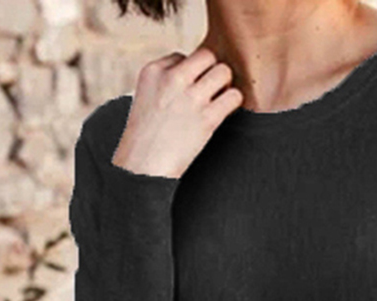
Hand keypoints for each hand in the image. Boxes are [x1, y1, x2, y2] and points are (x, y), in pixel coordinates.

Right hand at [112, 45, 244, 179]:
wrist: (142, 168)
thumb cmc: (143, 140)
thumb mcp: (145, 100)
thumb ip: (164, 84)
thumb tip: (192, 79)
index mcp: (153, 71)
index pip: (182, 57)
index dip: (190, 74)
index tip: (187, 91)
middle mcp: (173, 79)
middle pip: (207, 56)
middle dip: (212, 71)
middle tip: (210, 90)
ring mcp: (191, 98)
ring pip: (224, 72)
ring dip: (225, 85)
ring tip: (218, 100)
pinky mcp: (207, 118)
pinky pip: (234, 96)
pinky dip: (234, 102)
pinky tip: (225, 112)